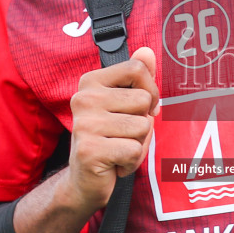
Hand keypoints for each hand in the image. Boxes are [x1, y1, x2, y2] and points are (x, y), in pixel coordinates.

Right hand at [63, 45, 158, 211]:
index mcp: (90, 82)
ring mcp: (85, 124)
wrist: (83, 181)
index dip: (150, 91)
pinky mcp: (90, 150)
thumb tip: (147, 51)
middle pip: (144, 100)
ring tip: (118, 149)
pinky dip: (132, 161)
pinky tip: (114, 163)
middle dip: (144, 122)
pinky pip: (135, 150)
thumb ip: (137, 78)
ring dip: (139, 144)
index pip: (137, 69)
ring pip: (143, 126)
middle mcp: (83, 99)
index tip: (138, 108)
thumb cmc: (109, 139)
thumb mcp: (124, 105)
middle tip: (122, 135)